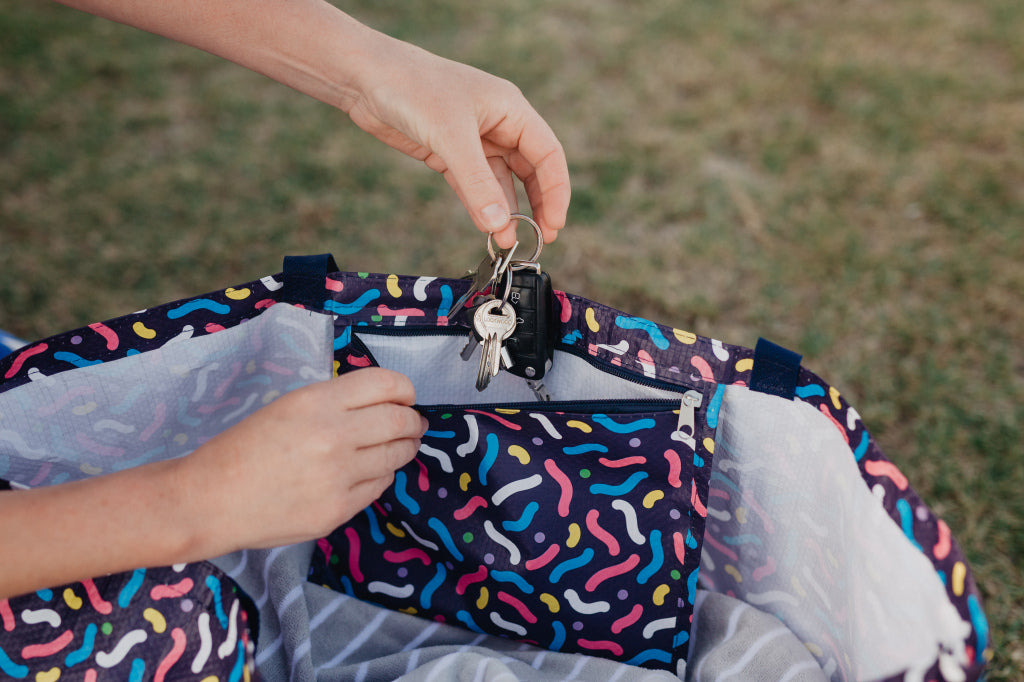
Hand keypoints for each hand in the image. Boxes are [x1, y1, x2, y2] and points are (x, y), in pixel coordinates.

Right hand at [181, 368, 425, 552]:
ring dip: (404, 448)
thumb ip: (335, 402)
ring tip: (401, 445)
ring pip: (396, 456)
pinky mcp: (339, 510)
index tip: (406, 396)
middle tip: (414, 422)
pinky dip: (381, 475)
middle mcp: (333, 436)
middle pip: (399, 421)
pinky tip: (371, 471)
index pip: (385, 384)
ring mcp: (339, 477)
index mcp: (316, 402)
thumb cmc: (243, 447)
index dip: (404, 389)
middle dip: (413, 420)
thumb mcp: (287, 406)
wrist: (210, 500)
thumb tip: (385, 402)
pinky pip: (379, 486)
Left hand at [345, 34, 570, 248]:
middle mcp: (497, 124)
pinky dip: (481, 206)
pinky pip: (474, 185)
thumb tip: (500, 225)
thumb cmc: (412, 88)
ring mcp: (473, 140)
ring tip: (507, 242)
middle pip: (531, 171)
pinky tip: (487, 228)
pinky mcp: (448, 153)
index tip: (553, 224)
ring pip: (501, 182)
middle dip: (537, 205)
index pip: (548, 154)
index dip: (556, 191)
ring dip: (506, 211)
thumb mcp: (450, 137)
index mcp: (511, 109)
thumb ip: (477, 184)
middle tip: (540, 240)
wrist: (365, 77)